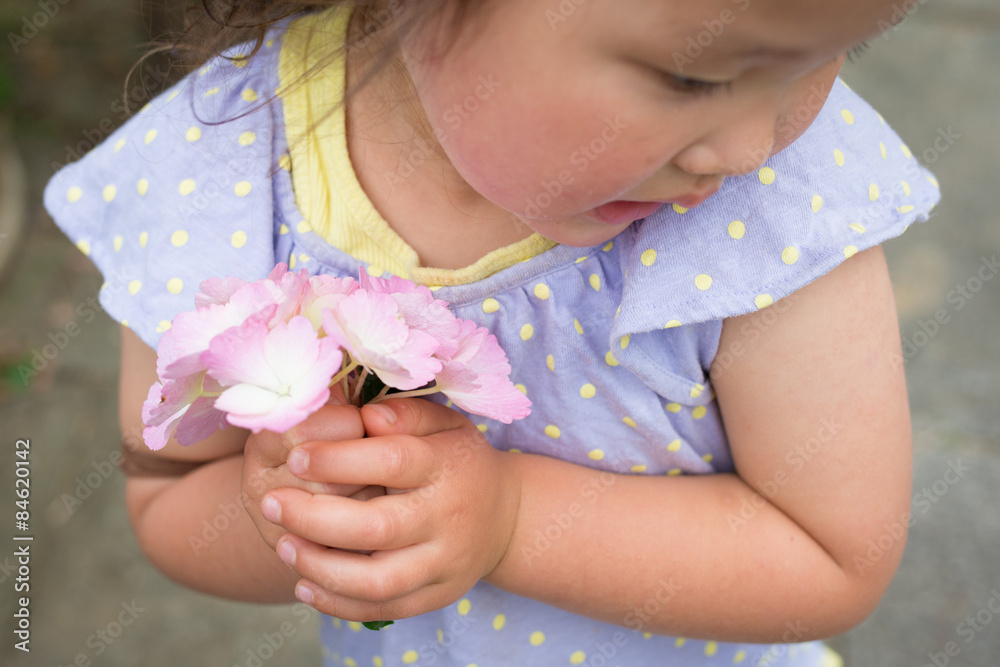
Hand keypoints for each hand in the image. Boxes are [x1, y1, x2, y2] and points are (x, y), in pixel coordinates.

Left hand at [262, 398, 521, 621]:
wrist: (508, 517)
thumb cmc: (459, 461)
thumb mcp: (445, 424)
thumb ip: (407, 414)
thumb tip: (366, 415)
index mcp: (448, 466)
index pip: (392, 461)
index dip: (338, 460)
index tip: (296, 456)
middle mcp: (447, 517)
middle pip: (377, 528)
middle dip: (313, 518)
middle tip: (271, 503)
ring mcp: (443, 563)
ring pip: (377, 581)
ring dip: (321, 567)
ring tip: (283, 545)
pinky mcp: (435, 595)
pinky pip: (382, 609)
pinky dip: (337, 603)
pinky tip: (304, 583)